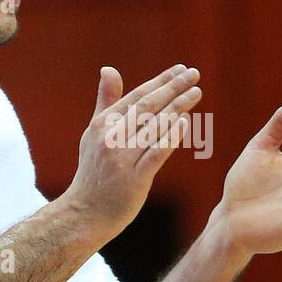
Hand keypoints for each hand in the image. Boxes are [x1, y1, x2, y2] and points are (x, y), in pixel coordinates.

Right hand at [61, 63, 203, 240]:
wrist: (85, 212)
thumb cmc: (93, 171)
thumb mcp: (94, 133)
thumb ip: (106, 101)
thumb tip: (109, 69)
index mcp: (103, 124)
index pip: (137, 96)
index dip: (160, 81)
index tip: (180, 69)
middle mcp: (111, 138)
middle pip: (147, 107)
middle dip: (173, 88)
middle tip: (194, 74)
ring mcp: (122, 158)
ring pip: (154, 127)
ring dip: (177, 107)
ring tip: (196, 92)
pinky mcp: (134, 179)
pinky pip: (155, 153)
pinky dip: (170, 137)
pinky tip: (184, 123)